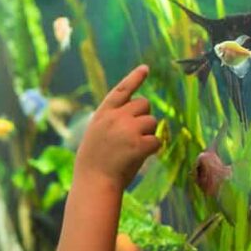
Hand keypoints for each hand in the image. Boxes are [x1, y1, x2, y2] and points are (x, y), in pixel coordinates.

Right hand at [76, 65, 159, 189]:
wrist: (94, 182)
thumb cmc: (94, 162)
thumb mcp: (96, 133)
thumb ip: (112, 120)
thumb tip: (136, 115)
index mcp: (103, 113)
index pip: (121, 90)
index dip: (134, 78)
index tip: (145, 68)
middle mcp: (116, 117)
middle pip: (144, 104)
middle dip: (144, 116)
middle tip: (133, 135)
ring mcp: (128, 129)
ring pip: (152, 122)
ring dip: (148, 134)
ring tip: (131, 149)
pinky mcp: (140, 144)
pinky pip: (157, 140)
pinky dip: (152, 149)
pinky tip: (138, 157)